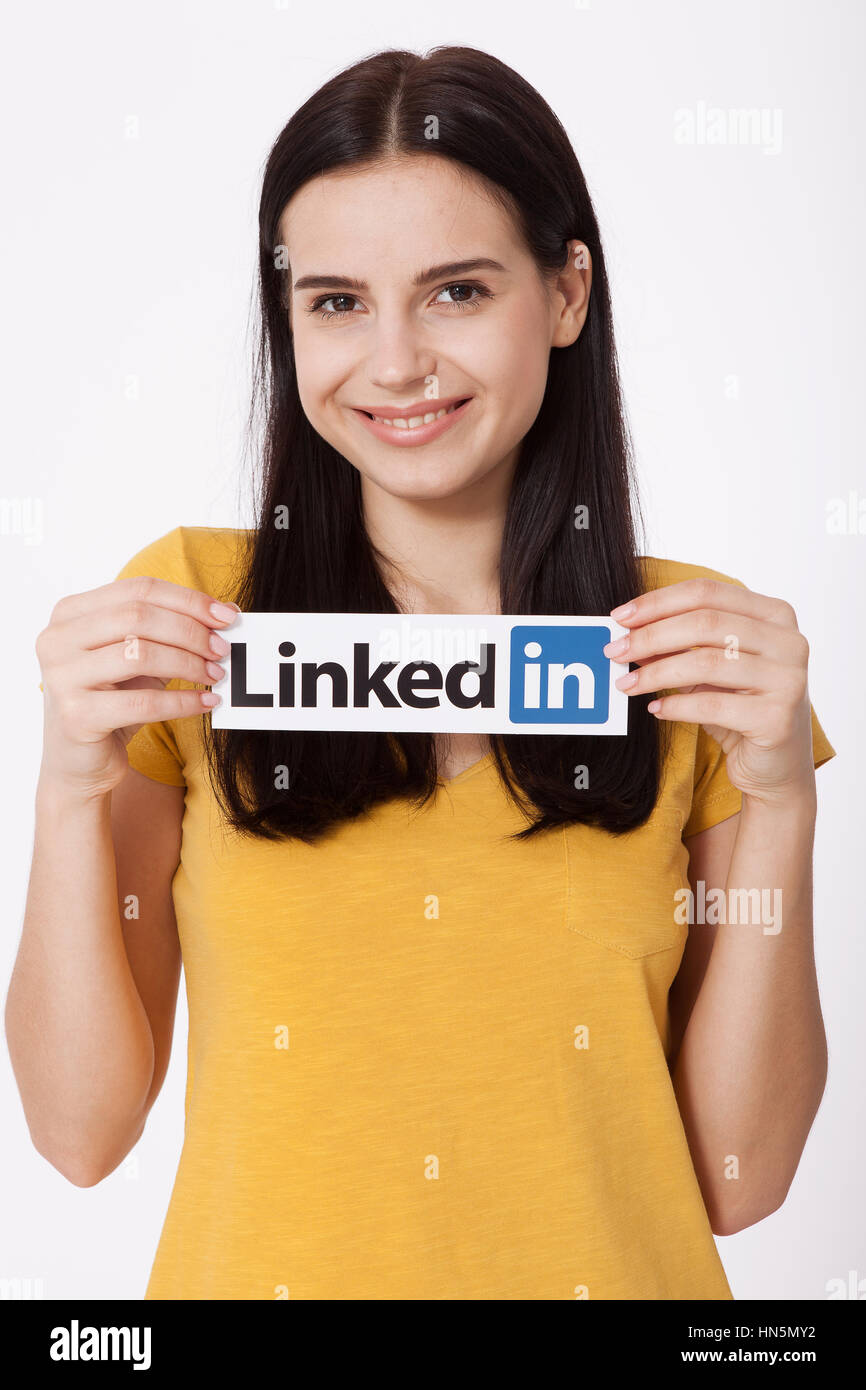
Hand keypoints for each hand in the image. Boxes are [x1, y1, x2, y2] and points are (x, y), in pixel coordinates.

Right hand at [36, 576, 238, 797]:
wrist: (77, 764)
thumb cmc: (111, 703)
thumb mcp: (137, 659)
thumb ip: (169, 632)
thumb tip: (225, 613)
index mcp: (70, 613)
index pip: (138, 589)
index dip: (188, 600)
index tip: (225, 615)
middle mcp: (57, 639)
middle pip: (139, 616)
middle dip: (190, 631)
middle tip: (222, 648)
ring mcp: (62, 677)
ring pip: (140, 654)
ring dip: (188, 663)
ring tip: (215, 675)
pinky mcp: (76, 716)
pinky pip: (143, 702)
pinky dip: (182, 701)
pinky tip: (206, 703)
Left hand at [602, 577, 815, 803]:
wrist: (776, 768)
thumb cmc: (740, 709)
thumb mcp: (709, 670)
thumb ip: (678, 645)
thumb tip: (628, 630)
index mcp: (776, 615)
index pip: (708, 592)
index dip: (658, 602)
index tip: (620, 617)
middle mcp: (789, 642)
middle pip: (704, 623)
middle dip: (650, 636)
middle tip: (614, 651)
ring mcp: (788, 679)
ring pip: (706, 663)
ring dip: (656, 672)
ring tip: (625, 684)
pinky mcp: (777, 718)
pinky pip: (711, 704)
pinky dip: (676, 705)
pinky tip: (655, 708)